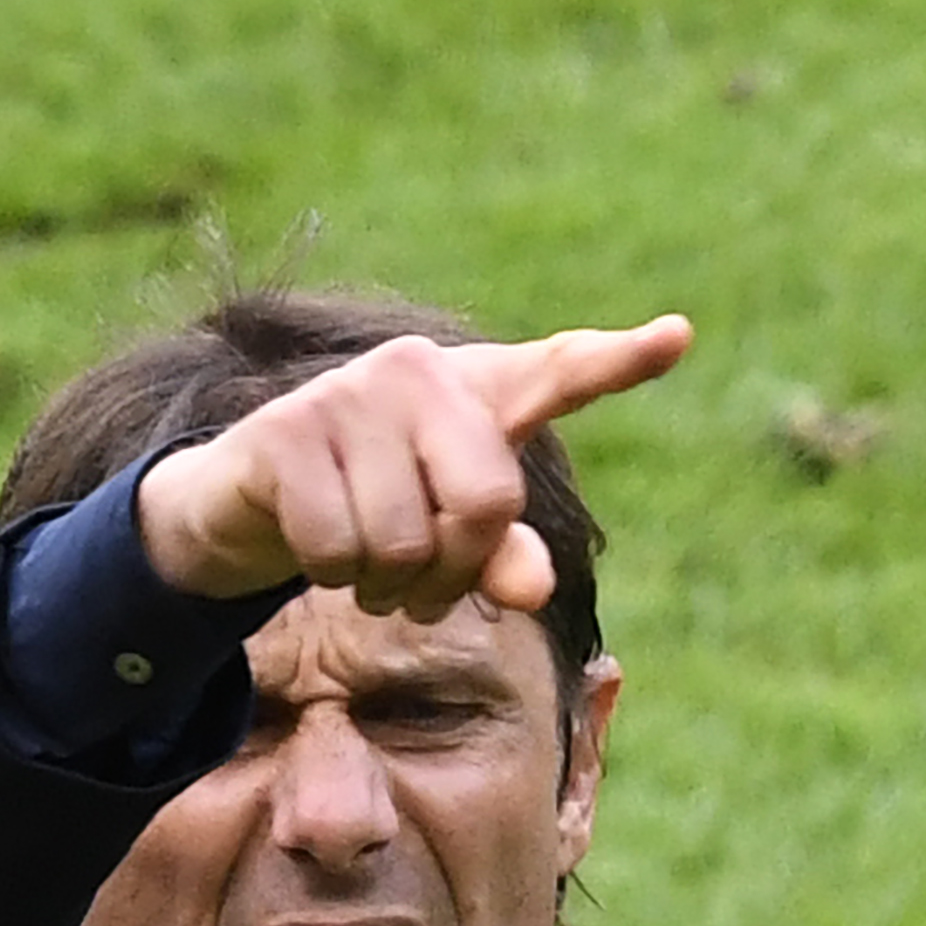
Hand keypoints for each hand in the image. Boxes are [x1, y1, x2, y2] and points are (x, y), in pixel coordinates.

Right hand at [134, 315, 693, 620]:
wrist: (248, 499)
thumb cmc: (372, 511)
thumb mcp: (447, 540)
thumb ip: (501, 558)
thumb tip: (536, 588)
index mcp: (477, 393)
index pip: (559, 371)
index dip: (619, 360)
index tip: (677, 337)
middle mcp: (419, 372)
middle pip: (487, 504)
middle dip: (454, 570)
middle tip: (422, 580)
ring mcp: (349, 393)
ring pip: (406, 542)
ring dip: (384, 585)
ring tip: (365, 563)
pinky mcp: (286, 431)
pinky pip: (339, 547)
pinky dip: (330, 574)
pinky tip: (316, 549)